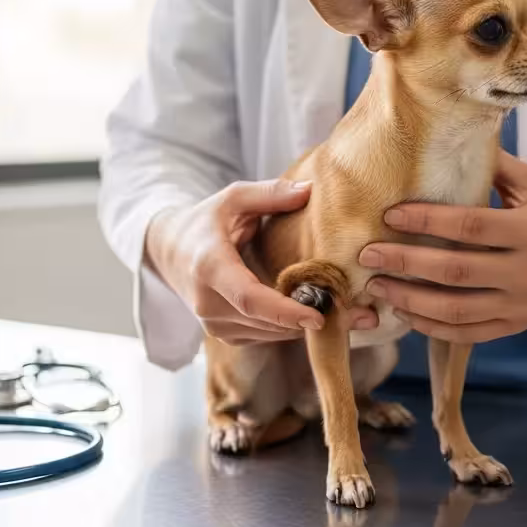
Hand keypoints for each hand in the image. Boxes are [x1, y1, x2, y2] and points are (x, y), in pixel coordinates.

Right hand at [145, 180, 378, 345]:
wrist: (169, 250)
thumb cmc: (205, 220)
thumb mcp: (233, 197)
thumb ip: (270, 194)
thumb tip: (310, 190)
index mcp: (209, 267)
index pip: (249, 298)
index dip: (285, 311)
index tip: (319, 317)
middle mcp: (208, 304)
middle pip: (266, 321)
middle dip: (310, 320)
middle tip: (356, 314)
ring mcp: (214, 324)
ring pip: (270, 333)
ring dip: (305, 327)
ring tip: (350, 316)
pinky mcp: (225, 334)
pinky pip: (266, 336)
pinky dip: (292, 328)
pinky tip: (319, 313)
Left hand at [358, 152, 526, 343]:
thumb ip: (496, 166)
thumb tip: (451, 135)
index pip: (471, 226)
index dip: (427, 221)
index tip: (390, 214)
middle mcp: (526, 270)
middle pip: (457, 271)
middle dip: (406, 263)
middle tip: (367, 254)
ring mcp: (521, 303)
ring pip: (457, 309)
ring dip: (411, 300)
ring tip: (377, 286)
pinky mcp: (516, 325)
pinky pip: (468, 333)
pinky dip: (433, 326)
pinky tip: (405, 312)